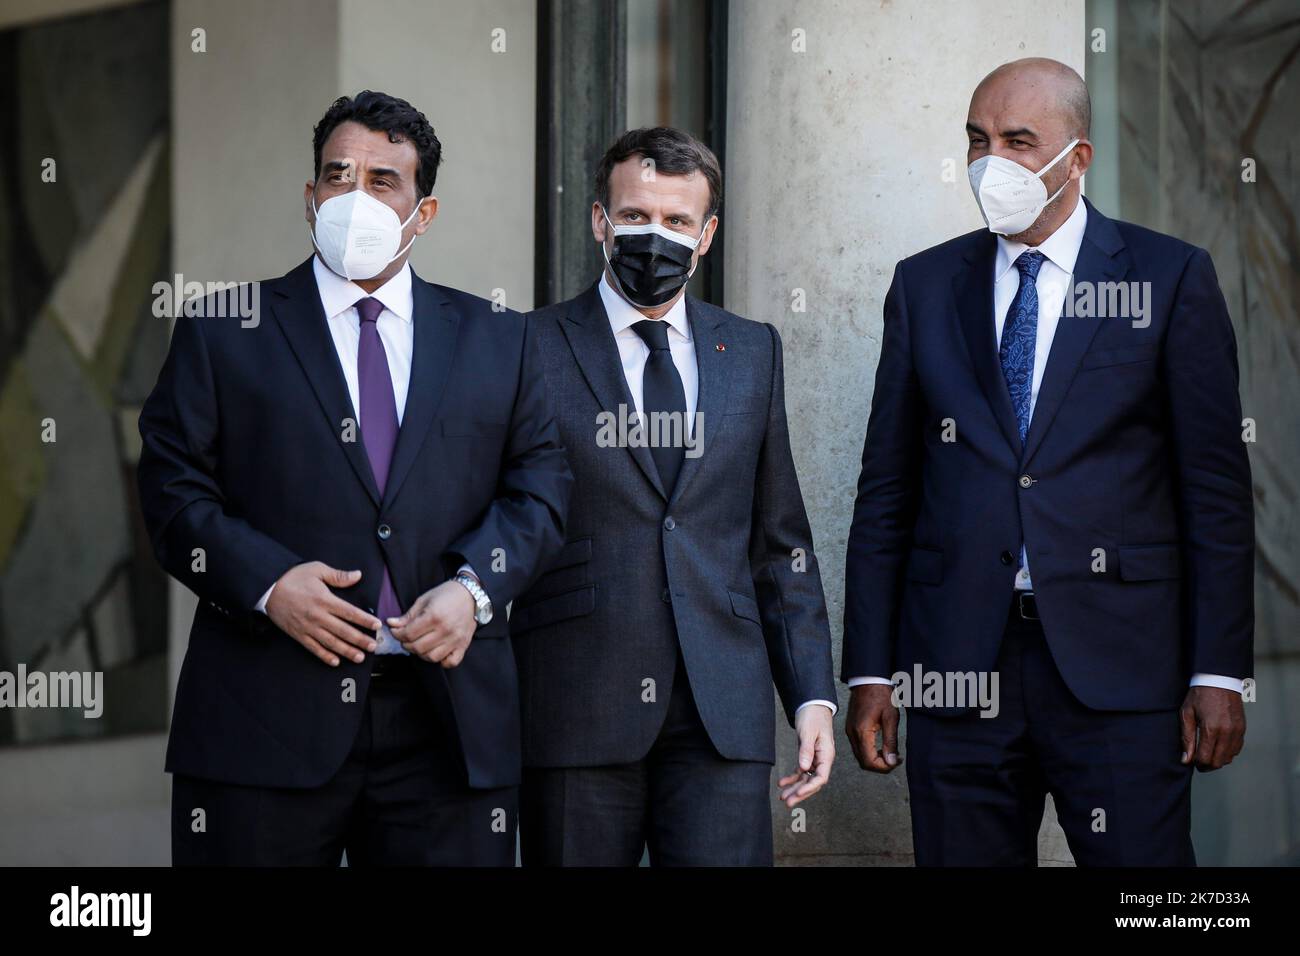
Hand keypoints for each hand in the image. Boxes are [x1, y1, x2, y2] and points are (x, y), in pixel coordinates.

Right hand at [265, 562, 380, 665]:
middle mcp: (318, 616)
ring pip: (330, 643)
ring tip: (360, 657)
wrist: (268, 588)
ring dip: (346, 651)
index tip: (377, 625)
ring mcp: (308, 627)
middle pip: (343, 631)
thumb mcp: (317, 570)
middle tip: (373, 646)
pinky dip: (325, 656)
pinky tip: (336, 662)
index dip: (364, 620)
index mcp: (324, 600)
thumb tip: (358, 575)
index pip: (350, 612)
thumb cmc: (293, 577)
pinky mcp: (298, 634)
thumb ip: (338, 576)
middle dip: (360, 640)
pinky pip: (313, 648)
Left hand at [387, 579, 476, 666]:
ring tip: (420, 644)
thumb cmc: (446, 595)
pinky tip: (437, 651)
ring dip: (421, 653)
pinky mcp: (463, 645)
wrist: (471, 594)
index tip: (396, 631)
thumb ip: (408, 616)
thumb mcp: (424, 600)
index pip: (408, 634)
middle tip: (406, 638)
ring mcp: (455, 639)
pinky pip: (450, 662)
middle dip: (406, 644)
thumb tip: (391, 624)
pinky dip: (441, 661)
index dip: (397, 634)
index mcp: (434, 616)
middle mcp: (445, 630)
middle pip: (417, 647)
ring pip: (431, 657)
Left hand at [779, 704, 834, 807]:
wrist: (812, 706)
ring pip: (806, 779)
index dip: (810, 788)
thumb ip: (806, 750)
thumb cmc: (813, 717)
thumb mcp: (808, 732)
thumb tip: (804, 768)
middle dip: (801, 793)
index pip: (821, 777)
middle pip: (813, 782)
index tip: (798, 794)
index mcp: (827, 755)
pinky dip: (792, 778)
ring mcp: (815, 759)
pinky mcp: (807, 756)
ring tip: (783, 798)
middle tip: (787, 802)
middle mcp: (822, 759)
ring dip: (795, 788)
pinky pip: (801, 771)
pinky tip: (782, 783)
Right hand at [846, 683, 901, 772]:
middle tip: (895, 759)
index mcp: (862, 732)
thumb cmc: (881, 695)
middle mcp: (852, 734)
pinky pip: (858, 747)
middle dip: (880, 766)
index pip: (869, 761)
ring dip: (875, 759)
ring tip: (890, 753)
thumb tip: (891, 761)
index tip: (896, 761)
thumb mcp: (890, 718)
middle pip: (864, 762)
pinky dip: (869, 752)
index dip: (884, 767)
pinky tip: (881, 747)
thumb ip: (891, 742)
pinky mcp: (851, 728)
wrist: (868, 679)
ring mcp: (850, 731)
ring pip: (860, 756)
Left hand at [1180, 685, 1245, 770]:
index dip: (1197, 764)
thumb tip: (1186, 760)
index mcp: (1211, 729)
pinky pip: (1236, 749)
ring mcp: (1237, 731)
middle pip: (1218, 762)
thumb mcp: (1186, 714)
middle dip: (1207, 765)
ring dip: (1217, 759)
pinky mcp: (1242, 729)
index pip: (1206, 758)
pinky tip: (1218, 746)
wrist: (1219, 680)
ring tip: (1207, 753)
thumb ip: (1187, 738)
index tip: (1191, 761)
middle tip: (1198, 761)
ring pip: (1229, 758)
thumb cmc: (1199, 695)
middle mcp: (1227, 733)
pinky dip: (1227, 752)